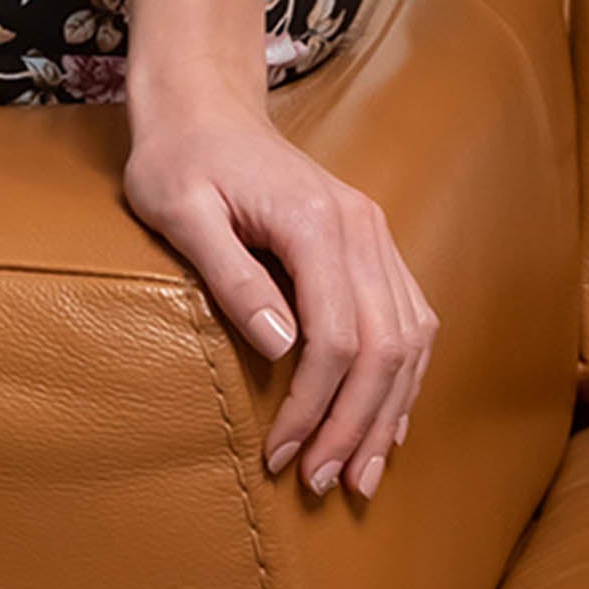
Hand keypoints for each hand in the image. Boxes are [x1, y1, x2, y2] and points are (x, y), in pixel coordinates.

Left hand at [117, 84, 438, 501]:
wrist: (205, 105)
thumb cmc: (179, 159)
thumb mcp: (180, 212)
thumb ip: (231, 277)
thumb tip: (281, 348)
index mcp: (317, 222)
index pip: (336, 338)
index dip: (314, 407)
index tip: (280, 454)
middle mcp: (362, 229)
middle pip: (384, 348)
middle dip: (355, 425)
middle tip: (323, 484)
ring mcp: (375, 235)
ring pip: (409, 340)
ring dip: (387, 412)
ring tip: (359, 475)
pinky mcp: (374, 244)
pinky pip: (409, 319)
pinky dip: (403, 377)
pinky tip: (386, 422)